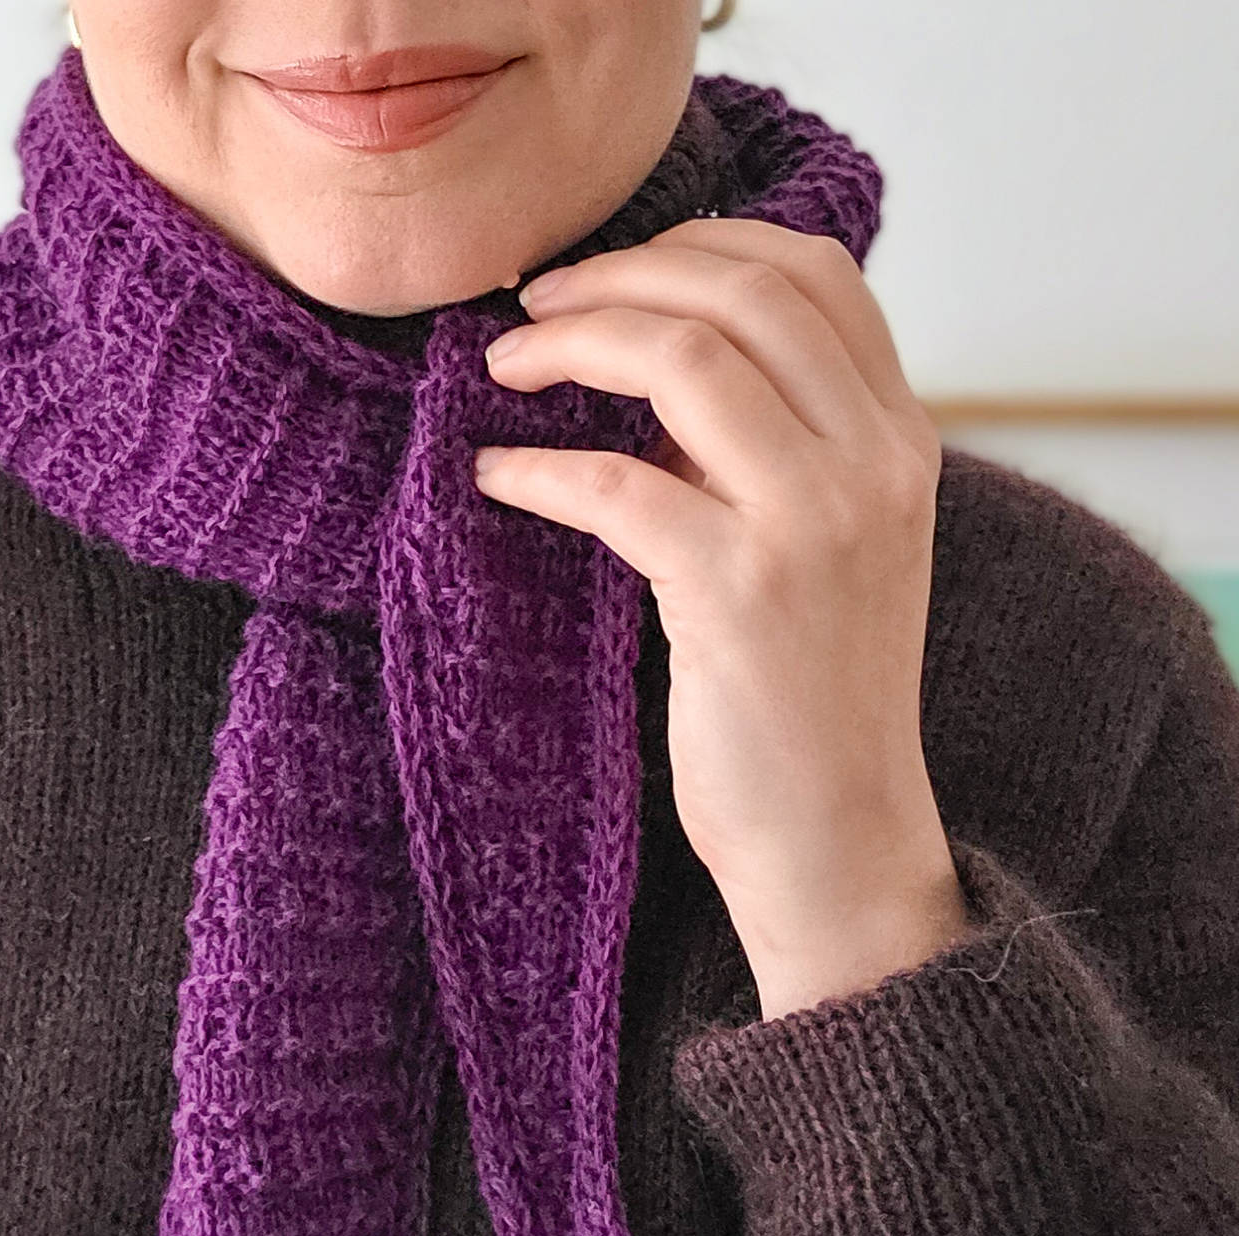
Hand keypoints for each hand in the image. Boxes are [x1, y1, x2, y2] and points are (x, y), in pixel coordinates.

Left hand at [473, 218, 971, 1015]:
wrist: (837, 834)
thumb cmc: (809, 694)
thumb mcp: (825, 546)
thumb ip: (771, 449)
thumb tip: (651, 365)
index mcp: (900, 439)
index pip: (816, 272)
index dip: (700, 244)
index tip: (613, 269)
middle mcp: (874, 462)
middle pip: (744, 292)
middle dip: (619, 276)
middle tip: (532, 305)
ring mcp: (815, 524)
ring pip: (684, 360)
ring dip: (571, 345)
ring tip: (504, 367)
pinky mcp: (740, 594)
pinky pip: (617, 485)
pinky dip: (537, 468)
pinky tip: (493, 475)